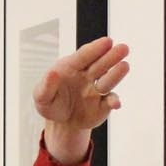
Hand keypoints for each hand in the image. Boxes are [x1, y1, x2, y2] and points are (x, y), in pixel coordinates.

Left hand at [35, 36, 129, 163]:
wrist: (62, 123)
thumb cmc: (51, 104)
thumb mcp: (41, 97)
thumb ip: (46, 86)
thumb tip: (52, 73)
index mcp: (71, 68)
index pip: (84, 56)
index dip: (95, 49)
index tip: (107, 41)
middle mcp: (87, 76)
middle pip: (100, 64)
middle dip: (111, 56)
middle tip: (124, 48)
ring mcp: (96, 90)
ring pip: (108, 80)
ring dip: (116, 74)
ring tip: (125, 66)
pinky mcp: (103, 105)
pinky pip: (110, 101)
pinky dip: (113, 101)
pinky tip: (115, 103)